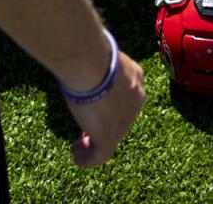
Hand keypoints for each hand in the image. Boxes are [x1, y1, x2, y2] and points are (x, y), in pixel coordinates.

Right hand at [65, 49, 145, 168]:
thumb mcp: (96, 55)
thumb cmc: (89, 53)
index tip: (94, 104)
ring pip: (113, 135)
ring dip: (96, 142)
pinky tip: (76, 156)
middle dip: (103, 122)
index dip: (110, 102)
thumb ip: (94, 61)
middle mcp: (135, 98)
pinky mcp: (110, 136)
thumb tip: (79, 54)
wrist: (92, 64)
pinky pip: (101, 154)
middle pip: (121, 115)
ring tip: (78, 146)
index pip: (126, 93)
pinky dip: (89, 159)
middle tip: (85, 128)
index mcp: (135, 76)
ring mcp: (125, 119)